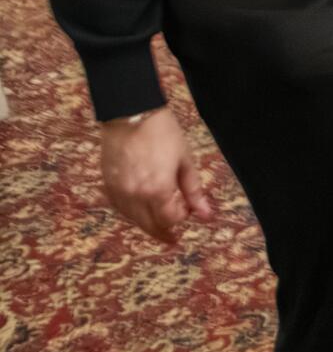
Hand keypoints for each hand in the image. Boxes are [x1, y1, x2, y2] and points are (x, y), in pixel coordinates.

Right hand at [99, 107, 212, 244]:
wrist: (130, 113)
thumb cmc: (163, 133)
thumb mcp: (185, 161)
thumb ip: (194, 191)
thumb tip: (206, 215)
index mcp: (157, 190)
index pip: (169, 220)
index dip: (180, 219)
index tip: (188, 211)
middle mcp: (134, 195)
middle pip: (149, 225)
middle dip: (164, 231)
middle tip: (173, 237)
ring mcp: (118, 191)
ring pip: (132, 219)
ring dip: (147, 224)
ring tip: (159, 223)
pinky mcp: (107, 184)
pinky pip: (120, 208)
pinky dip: (132, 213)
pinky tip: (141, 210)